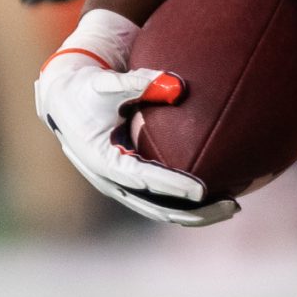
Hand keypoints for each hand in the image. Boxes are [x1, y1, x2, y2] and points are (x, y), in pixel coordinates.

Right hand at [36, 9, 237, 226]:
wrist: (64, 101)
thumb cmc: (88, 89)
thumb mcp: (108, 84)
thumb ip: (140, 83)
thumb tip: (177, 84)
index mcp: (102, 159)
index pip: (142, 179)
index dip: (171, 186)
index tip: (201, 190)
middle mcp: (110, 181)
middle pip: (156, 207)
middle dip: (194, 211)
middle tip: (231, 205)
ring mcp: (120, 186)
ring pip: (161, 210)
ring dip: (196, 214)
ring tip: (232, 206)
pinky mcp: (129, 184)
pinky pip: (161, 201)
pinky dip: (187, 205)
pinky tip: (218, 198)